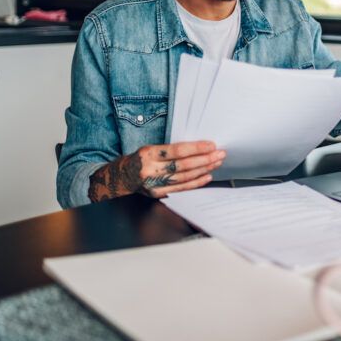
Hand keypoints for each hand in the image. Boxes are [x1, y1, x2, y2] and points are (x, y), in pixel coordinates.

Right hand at [88, 141, 224, 201]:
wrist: (121, 178)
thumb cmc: (139, 160)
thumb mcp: (150, 149)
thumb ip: (169, 150)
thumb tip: (197, 148)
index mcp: (148, 154)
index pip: (177, 151)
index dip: (196, 148)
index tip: (211, 145)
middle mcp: (151, 170)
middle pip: (183, 165)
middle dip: (205, 159)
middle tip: (220, 154)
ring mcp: (154, 184)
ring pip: (185, 177)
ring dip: (204, 170)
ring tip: (216, 162)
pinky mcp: (158, 194)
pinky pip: (181, 189)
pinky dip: (196, 182)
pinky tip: (207, 176)